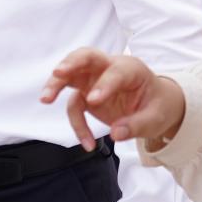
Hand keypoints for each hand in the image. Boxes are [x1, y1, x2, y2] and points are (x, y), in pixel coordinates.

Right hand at [42, 48, 186, 149]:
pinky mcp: (86, 93)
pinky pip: (74, 105)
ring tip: (44, 99)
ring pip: (71, 74)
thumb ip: (137, 125)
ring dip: (56, 84)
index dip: (104, 85)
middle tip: (58, 73)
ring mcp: (95, 79)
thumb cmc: (157, 106)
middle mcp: (109, 68)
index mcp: (131, 68)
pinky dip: (77, 124)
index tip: (93, 101)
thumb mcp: (156, 118)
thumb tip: (115, 134)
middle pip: (86, 57)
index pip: (115, 72)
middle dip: (71, 63)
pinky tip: (87, 144)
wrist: (155, 105)